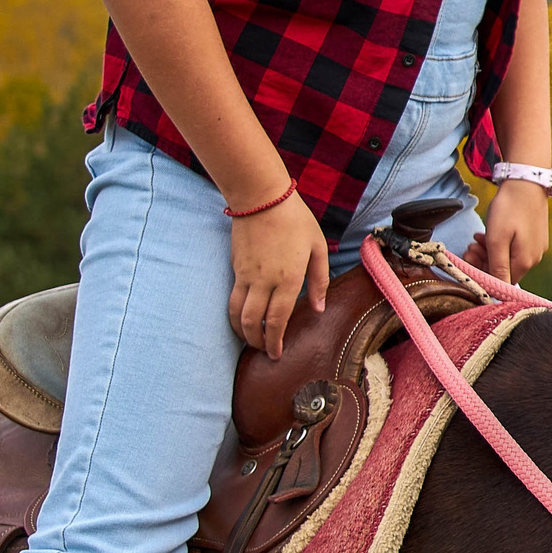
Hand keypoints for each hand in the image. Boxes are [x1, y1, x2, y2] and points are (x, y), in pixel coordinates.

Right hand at [228, 190, 328, 358]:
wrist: (261, 198)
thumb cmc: (296, 220)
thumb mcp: (318, 248)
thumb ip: (319, 280)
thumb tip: (318, 308)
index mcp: (289, 278)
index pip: (278, 320)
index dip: (275, 341)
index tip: (276, 354)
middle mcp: (265, 281)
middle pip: (253, 322)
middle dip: (257, 342)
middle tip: (263, 352)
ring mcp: (246, 275)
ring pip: (237, 313)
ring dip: (241, 332)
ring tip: (251, 340)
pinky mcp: (235, 268)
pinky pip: (232, 298)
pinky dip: (234, 315)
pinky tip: (242, 319)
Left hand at [467, 178, 548, 283]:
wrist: (527, 181)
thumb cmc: (509, 209)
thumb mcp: (497, 239)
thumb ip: (497, 267)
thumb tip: (497, 291)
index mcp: (525, 262)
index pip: (502, 282)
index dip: (483, 274)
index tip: (469, 259)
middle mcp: (534, 259)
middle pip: (505, 270)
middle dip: (483, 261)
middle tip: (470, 246)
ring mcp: (537, 247)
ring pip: (509, 258)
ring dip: (490, 251)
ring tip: (477, 238)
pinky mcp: (536, 237)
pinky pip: (516, 248)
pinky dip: (501, 244)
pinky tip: (490, 233)